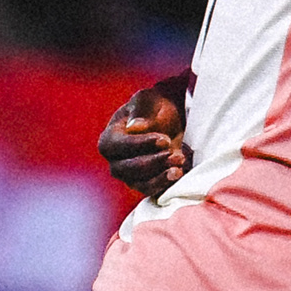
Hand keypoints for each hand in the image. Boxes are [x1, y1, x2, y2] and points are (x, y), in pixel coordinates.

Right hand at [98, 83, 185, 199]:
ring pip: (140, 183)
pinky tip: (181, 174)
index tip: (164, 140)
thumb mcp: (148, 99)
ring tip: (180, 165)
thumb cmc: (154, 107)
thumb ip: (141, 110)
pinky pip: (153, 191)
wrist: (171, 118)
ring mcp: (131, 176)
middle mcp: (116, 161)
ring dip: (161, 177)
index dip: (140, 145)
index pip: (118, 146)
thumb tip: (135, 128)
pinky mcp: (148, 184)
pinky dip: (166, 185)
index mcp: (110, 139)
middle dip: (153, 163)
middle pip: (127, 169)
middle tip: (176, 155)